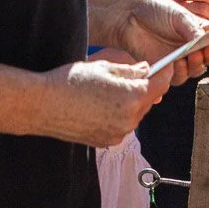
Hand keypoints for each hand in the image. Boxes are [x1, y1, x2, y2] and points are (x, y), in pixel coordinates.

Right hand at [43, 59, 175, 146]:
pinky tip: (98, 106)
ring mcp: (119, 133)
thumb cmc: (71, 81)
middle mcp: (130, 119)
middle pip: (148, 100)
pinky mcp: (107, 141)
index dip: (164, 72)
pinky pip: (121, 125)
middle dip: (143, 88)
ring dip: (129, 102)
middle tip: (127, 75)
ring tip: (106, 92)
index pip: (161, 84)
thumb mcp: (104, 67)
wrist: (43, 106)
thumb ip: (130, 70)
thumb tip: (147, 70)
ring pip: (135, 113)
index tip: (165, 66)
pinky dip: (117, 115)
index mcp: (133, 97)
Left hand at [110, 0, 208, 84]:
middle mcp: (195, 46)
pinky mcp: (168, 69)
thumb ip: (193, 29)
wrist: (130, 18)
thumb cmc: (156, 11)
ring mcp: (182, 58)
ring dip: (198, 63)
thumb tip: (204, 42)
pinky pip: (180, 77)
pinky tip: (176, 62)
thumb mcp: (178, 14)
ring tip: (191, 54)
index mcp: (202, 29)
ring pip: (199, 69)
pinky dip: (181, 70)